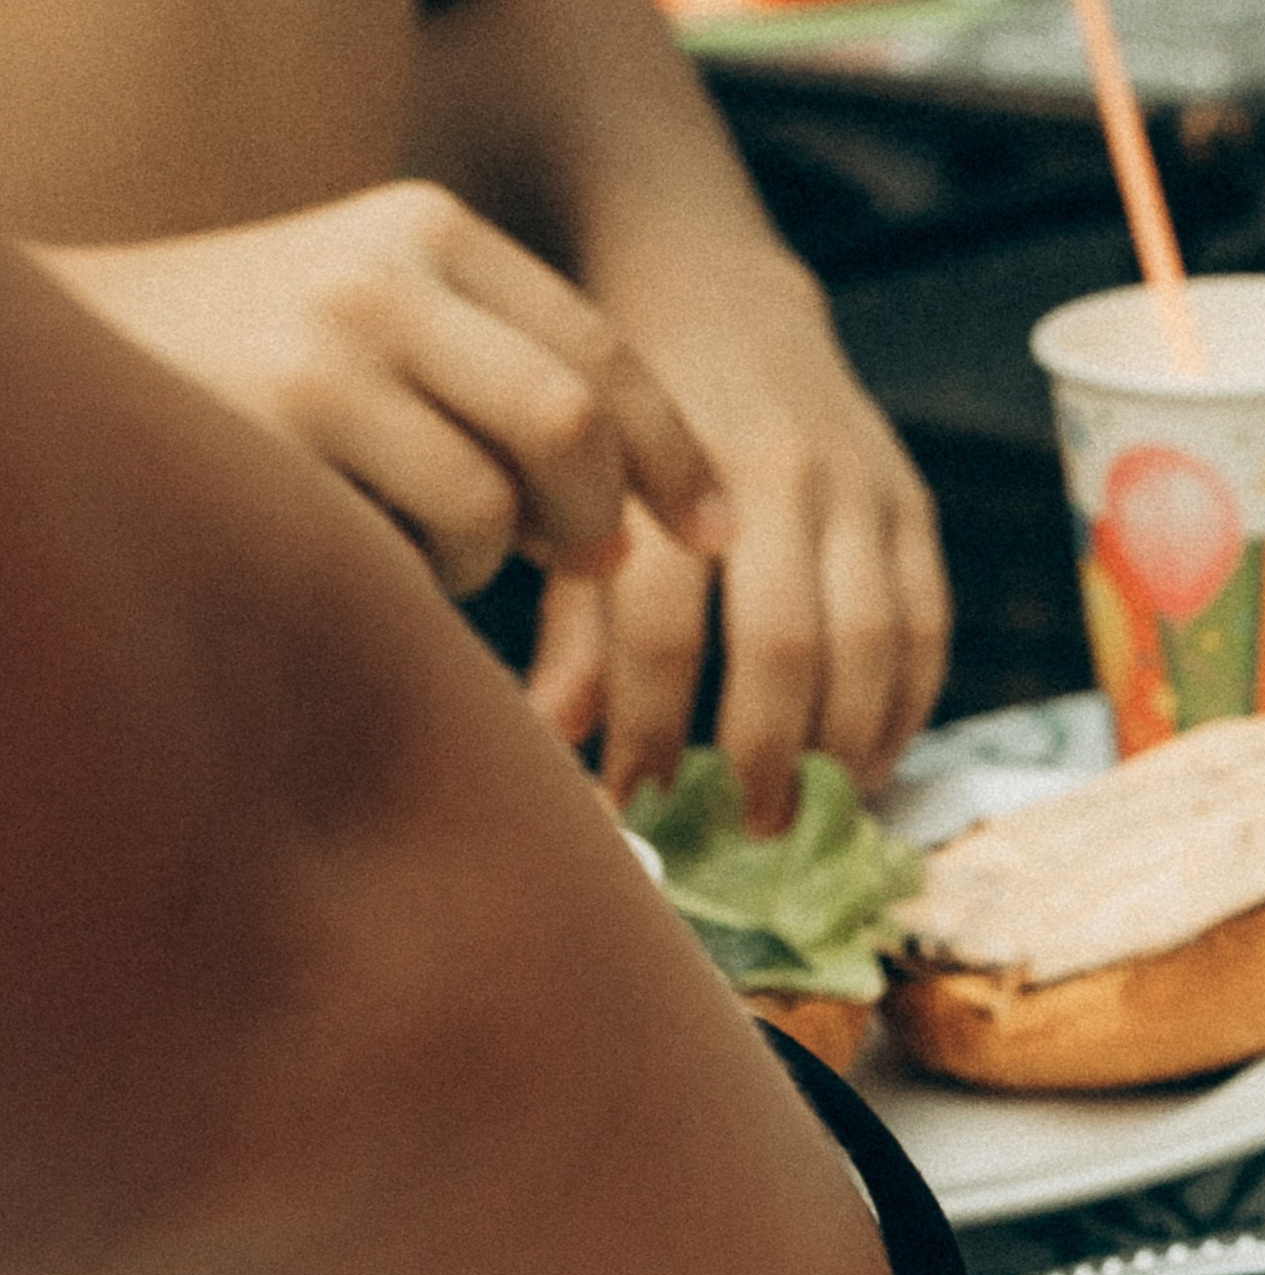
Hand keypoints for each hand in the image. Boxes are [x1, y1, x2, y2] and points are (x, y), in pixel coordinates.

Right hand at [40, 185, 725, 596]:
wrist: (78, 378)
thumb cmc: (262, 377)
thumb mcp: (387, 334)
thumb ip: (502, 389)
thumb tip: (624, 537)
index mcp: (428, 230)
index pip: (598, 348)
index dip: (674, 455)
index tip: (716, 537)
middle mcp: (383, 275)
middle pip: (569, 423)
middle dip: (595, 517)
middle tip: (575, 563)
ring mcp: (327, 354)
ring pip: (492, 500)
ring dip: (487, 562)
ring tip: (428, 547)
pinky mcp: (280, 442)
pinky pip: (410, 552)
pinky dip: (417, 583)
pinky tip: (366, 551)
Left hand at [529, 255, 948, 823]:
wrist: (712, 295)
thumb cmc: (624, 421)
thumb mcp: (575, 498)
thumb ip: (573, 621)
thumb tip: (558, 740)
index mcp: (672, 463)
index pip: (666, 622)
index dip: (650, 728)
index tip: (634, 803)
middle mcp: (776, 469)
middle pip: (784, 643)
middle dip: (763, 756)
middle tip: (744, 832)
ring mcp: (858, 485)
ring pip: (873, 643)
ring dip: (845, 747)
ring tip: (811, 811)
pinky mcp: (913, 504)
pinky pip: (928, 628)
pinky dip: (905, 710)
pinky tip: (867, 763)